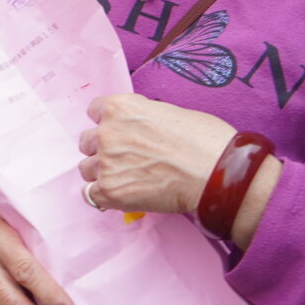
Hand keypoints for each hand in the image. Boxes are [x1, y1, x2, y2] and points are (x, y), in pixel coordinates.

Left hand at [78, 93, 235, 215]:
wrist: (218, 175)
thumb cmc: (206, 142)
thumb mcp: (169, 112)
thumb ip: (142, 118)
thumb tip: (138, 127)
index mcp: (120, 107)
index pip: (95, 111)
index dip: (109, 123)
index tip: (122, 133)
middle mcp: (107, 132)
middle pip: (88, 141)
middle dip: (104, 149)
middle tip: (127, 159)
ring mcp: (106, 163)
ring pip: (87, 168)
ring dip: (102, 173)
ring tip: (128, 179)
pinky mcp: (110, 191)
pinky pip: (90, 195)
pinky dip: (103, 196)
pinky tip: (122, 195)